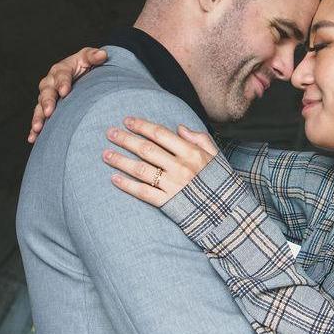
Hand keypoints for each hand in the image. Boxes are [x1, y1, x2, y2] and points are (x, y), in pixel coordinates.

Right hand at [27, 46, 109, 142]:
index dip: (62, 82)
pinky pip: (39, 118)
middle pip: (47, 92)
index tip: (65, 91)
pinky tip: (33, 138)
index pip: (61, 75)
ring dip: (38, 117)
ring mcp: (47, 97)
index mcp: (61, 70)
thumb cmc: (84, 65)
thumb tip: (103, 54)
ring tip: (38, 128)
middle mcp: (50, 83)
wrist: (80, 75)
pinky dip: (35, 128)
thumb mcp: (89, 58)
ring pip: (40, 107)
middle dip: (47, 102)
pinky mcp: (46, 109)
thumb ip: (93, 56)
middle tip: (50, 112)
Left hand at [102, 115, 218, 206]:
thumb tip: (179, 128)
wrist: (227, 213)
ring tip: (105, 154)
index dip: (142, 126)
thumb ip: (199, 139)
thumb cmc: (220, 182)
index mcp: (191, 153)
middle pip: (146, 149)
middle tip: (110, 133)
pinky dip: (127, 185)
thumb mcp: (216, 156)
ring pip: (141, 169)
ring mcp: (173, 186)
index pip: (160, 134)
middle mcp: (180, 167)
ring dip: (120, 161)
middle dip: (125, 140)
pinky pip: (143, 192)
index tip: (127, 121)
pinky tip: (114, 178)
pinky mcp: (167, 203)